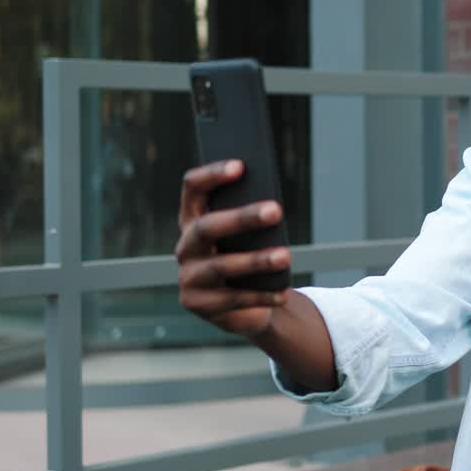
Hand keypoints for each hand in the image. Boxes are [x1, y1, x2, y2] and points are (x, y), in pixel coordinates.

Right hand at [175, 159, 292, 337]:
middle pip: (208, 226)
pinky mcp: (196, 304)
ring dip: (256, 260)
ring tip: (285, 256)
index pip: (193, 188)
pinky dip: (261, 296)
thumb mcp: (250, 236)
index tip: (241, 165)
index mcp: (194, 219)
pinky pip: (232, 299)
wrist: (248, 305)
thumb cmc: (250, 257)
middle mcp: (185, 245)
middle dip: (242, 217)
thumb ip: (251, 220)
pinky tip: (282, 292)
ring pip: (221, 265)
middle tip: (276, 210)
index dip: (212, 174)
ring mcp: (187, 276)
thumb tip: (272, 206)